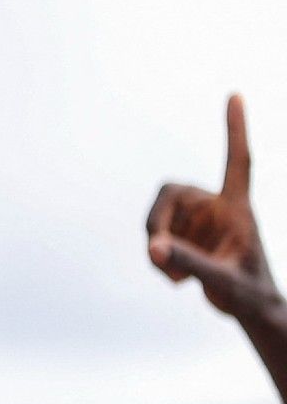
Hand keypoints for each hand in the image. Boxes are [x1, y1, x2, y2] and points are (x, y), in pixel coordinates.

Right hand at [147, 94, 284, 323]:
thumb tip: (155, 248)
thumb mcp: (223, 281)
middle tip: (153, 251)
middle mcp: (216, 207)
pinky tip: (176, 279)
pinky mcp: (184, 237)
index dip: (235, 128)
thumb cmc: (248, 293)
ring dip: (157, 246)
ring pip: (158, 220)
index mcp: (238, 208)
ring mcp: (198, 222)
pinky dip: (158, 258)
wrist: (251, 309)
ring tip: (173, 277)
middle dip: (157, 221)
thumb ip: (190, 263)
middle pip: (173, 194)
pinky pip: (155, 239)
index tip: (235, 95)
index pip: (238, 161)